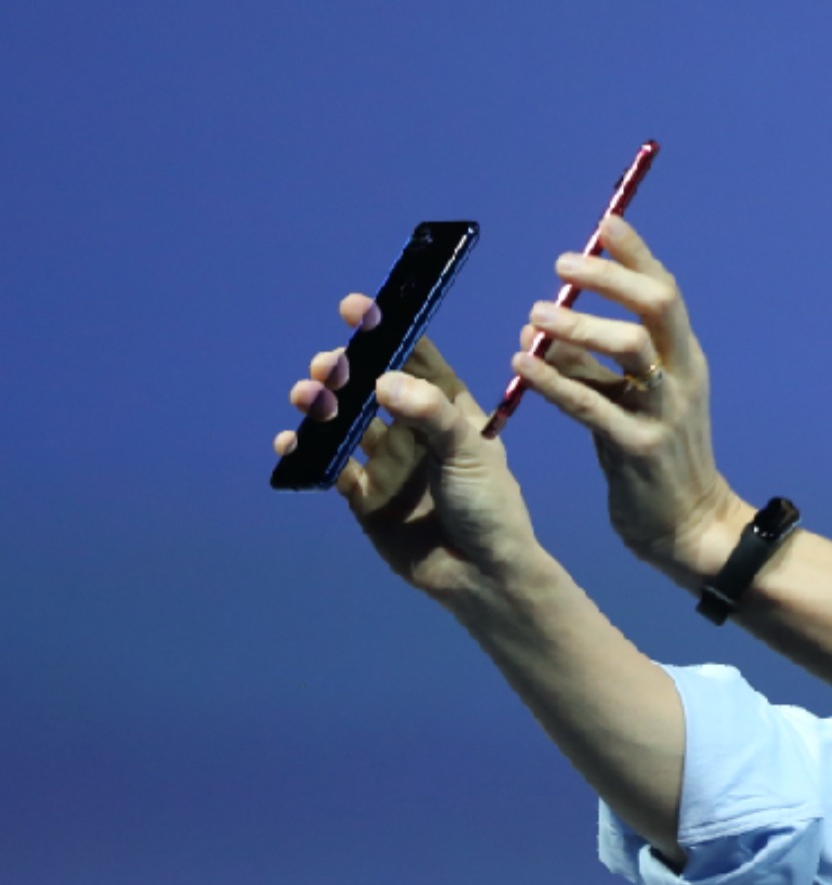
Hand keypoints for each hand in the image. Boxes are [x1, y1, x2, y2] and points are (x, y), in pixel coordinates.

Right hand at [276, 294, 546, 601]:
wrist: (481, 576)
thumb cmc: (488, 505)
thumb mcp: (469, 452)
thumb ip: (429, 414)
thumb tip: (383, 380)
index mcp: (447, 408)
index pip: (413, 357)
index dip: (386, 331)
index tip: (355, 308)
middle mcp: (412, 429)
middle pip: (369, 386)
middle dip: (345, 370)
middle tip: (328, 365)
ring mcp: (385, 462)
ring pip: (344, 421)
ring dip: (322, 405)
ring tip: (307, 395)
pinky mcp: (363, 496)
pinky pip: (328, 466)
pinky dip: (306, 451)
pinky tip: (290, 441)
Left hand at [512, 216, 742, 589]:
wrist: (689, 527)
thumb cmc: (656, 459)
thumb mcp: (632, 402)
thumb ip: (594, 364)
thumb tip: (543, 327)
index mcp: (685, 360)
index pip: (665, 293)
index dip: (636, 255)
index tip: (605, 222)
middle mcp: (682, 377)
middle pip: (657, 307)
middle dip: (610, 279)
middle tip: (562, 266)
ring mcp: (664, 413)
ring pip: (629, 349)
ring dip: (578, 327)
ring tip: (534, 317)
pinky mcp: (638, 450)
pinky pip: (592, 405)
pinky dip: (554, 380)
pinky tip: (520, 364)